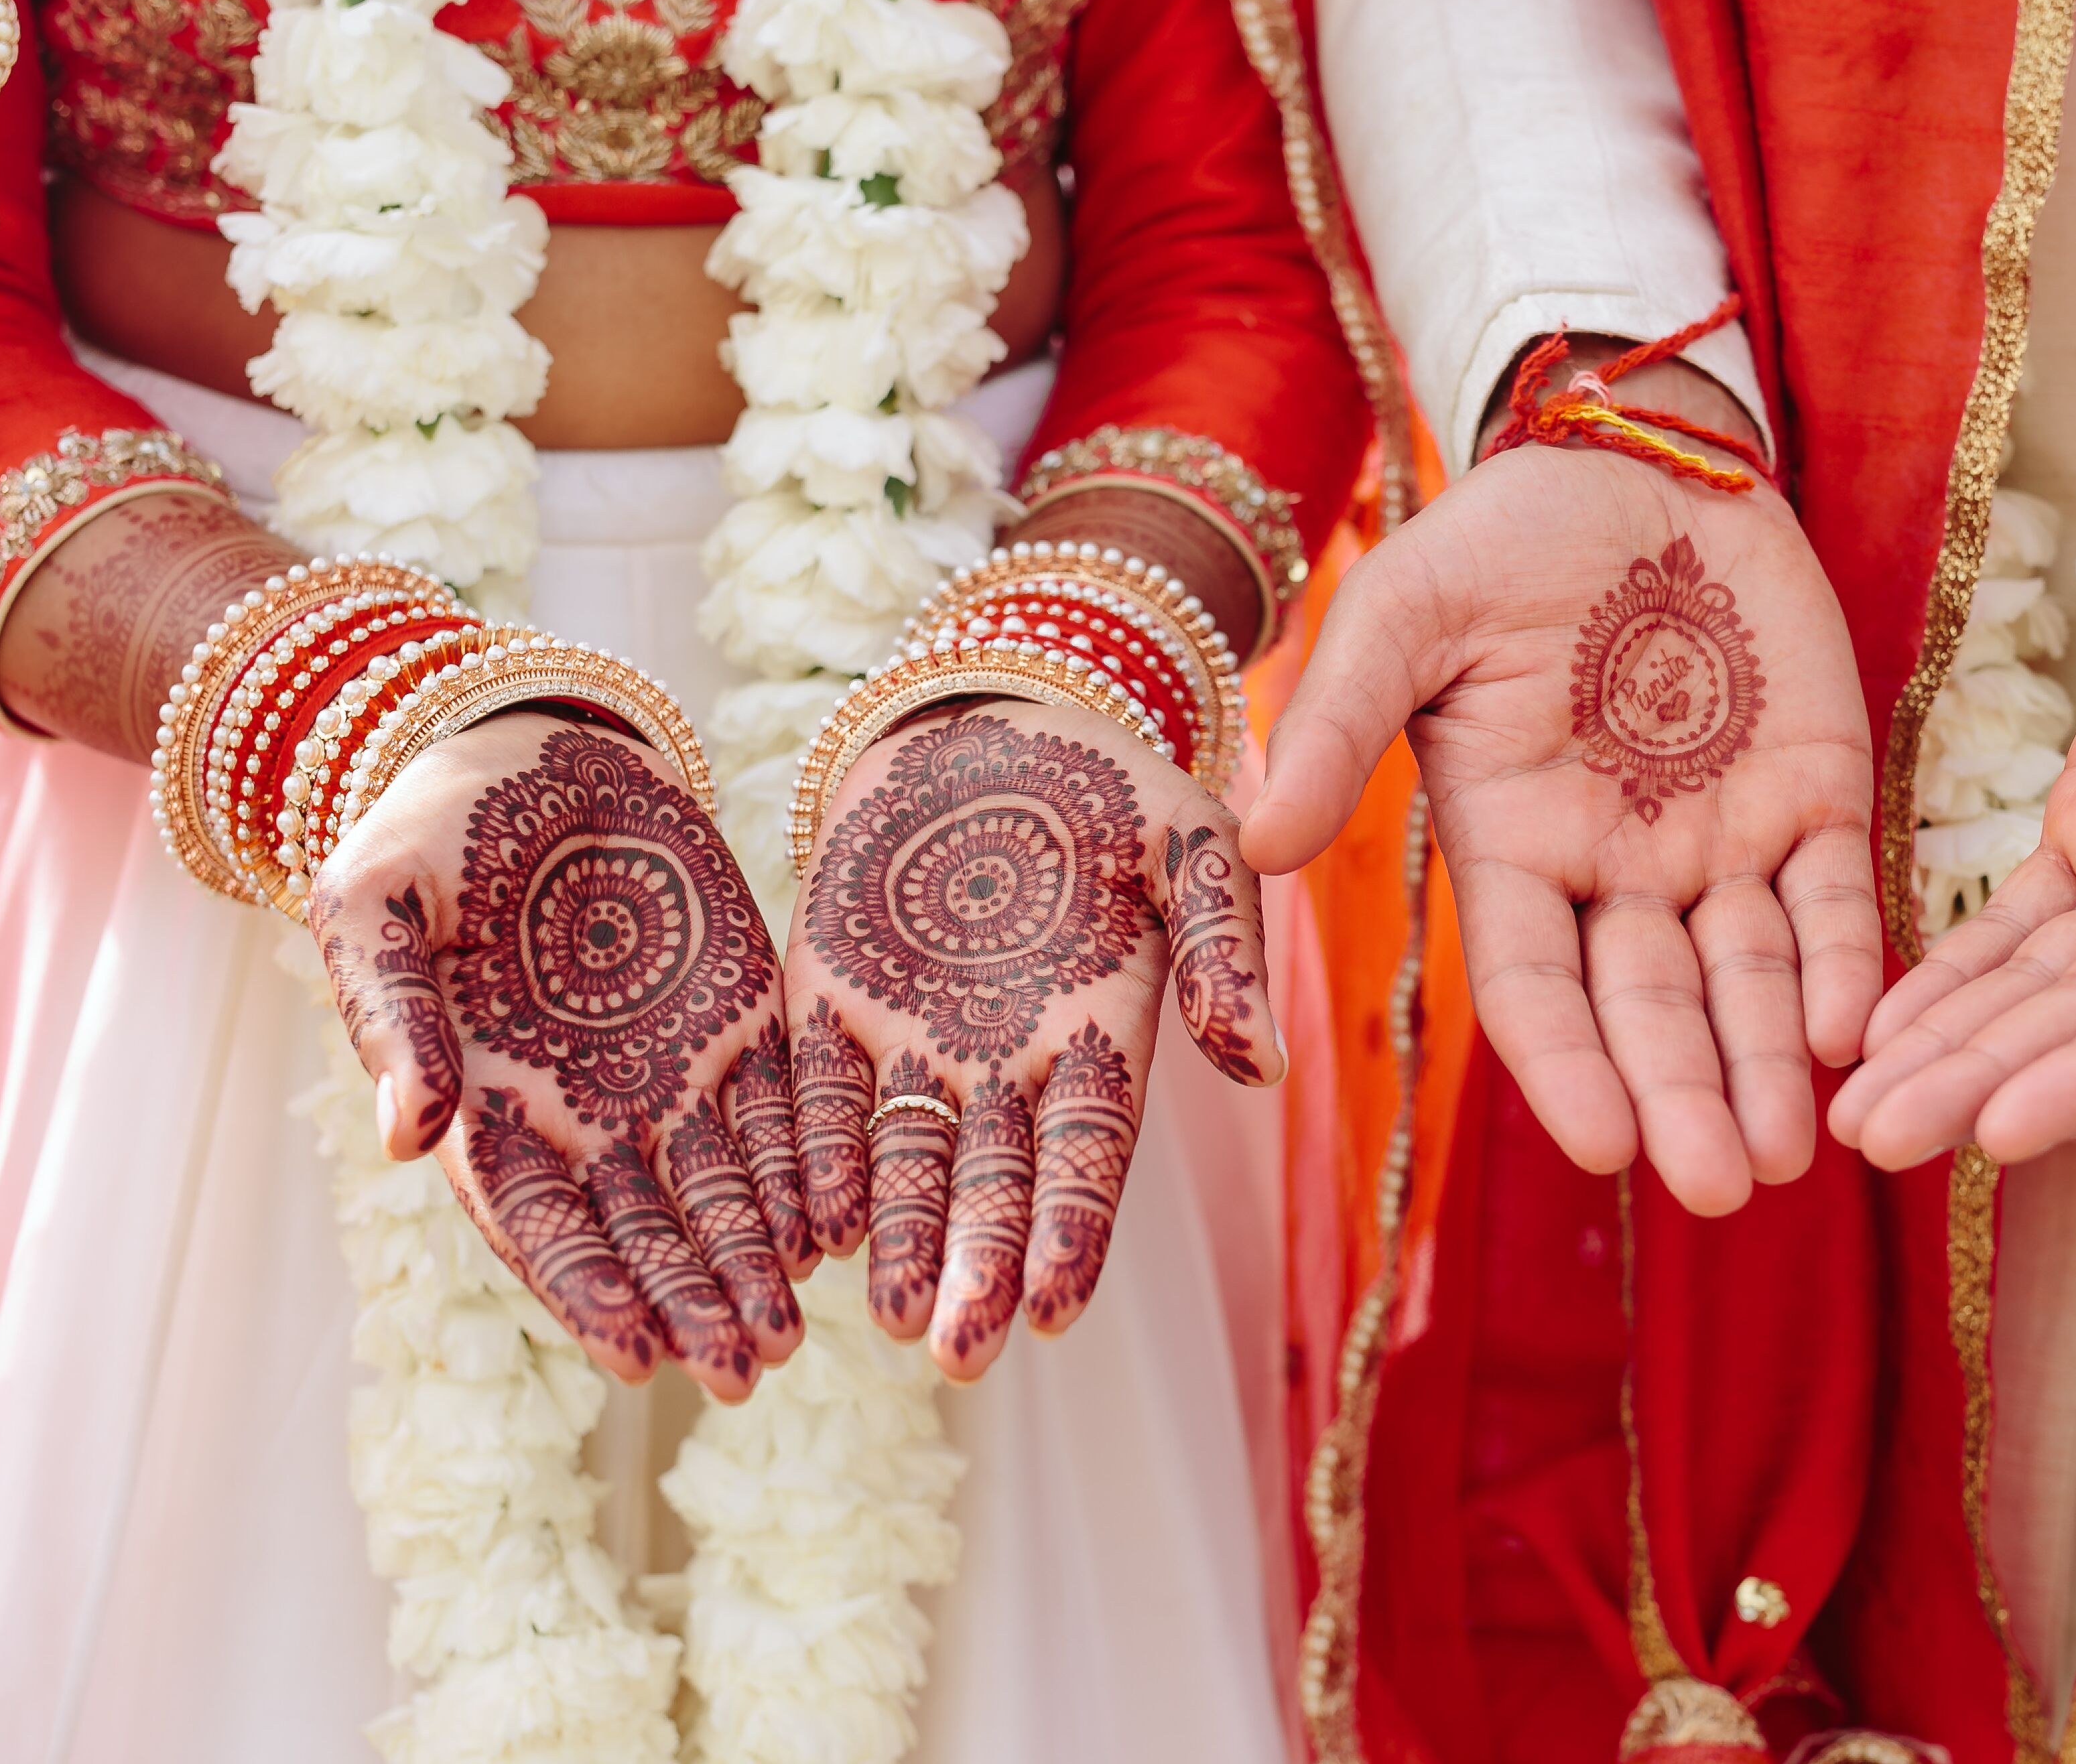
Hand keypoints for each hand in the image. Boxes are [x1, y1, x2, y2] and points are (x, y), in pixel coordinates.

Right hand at [313, 712, 812, 1401]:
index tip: (634, 1359)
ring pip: (723, 1193)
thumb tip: (402, 1136)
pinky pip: (786, 1110)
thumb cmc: (428, 834)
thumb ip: (390, 1017)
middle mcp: (589, 1114)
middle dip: (692, 1304)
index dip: (588, 1292)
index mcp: (492, 1107)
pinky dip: (809, 1170)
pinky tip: (841, 1228)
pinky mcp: (743, 1021)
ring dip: (756, 1263)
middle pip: (645, 1233)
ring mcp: (672, 1072)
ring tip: (794, 1332)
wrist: (531, 752)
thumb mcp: (377, 906)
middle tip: (744, 1372)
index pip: (543, 1224)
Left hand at [782, 699, 1279, 1379]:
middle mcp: (1003, 1063)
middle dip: (978, 1269)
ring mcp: (912, 1038)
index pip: (1086, 1156)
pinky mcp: (828, 1000)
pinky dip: (815, 1157)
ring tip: (888, 1318)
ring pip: (902, 1162)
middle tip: (960, 1357)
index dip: (1071, 1232)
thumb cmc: (1107, 784)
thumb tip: (1264, 1067)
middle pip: (992, 1186)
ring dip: (897, 1240)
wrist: (985, 718)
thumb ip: (1225, 944)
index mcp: (1097, 1036)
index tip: (1056, 1307)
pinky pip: (817, 1093)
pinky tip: (810, 1224)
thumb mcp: (1191, 841)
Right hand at [1244, 407, 1878, 1217]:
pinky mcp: (1815, 793)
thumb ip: (1337, 724)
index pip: (1533, 990)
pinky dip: (1848, 963)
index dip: (1565, 1067)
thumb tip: (1250, 845)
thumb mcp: (1399, 614)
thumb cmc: (1499, 540)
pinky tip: (1855, 1026)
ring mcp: (1721, 839)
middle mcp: (1617, 871)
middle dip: (1683, 1100)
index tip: (1601, 1143)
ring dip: (1770, 1065)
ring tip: (1796, 1150)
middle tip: (1724, 1185)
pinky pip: (1835, 899)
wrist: (1632, 460)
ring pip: (1748, 981)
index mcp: (1513, 848)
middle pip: (1649, 1012)